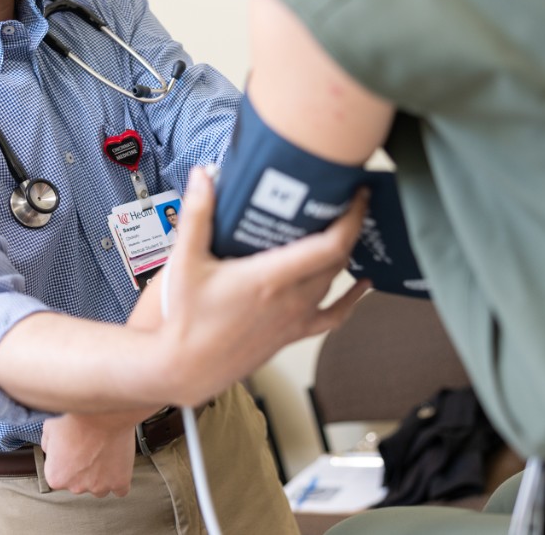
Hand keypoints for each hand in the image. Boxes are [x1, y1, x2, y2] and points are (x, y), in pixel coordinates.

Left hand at [40, 411, 137, 496]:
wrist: (104, 409)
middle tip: (89, 447)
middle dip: (83, 469)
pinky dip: (118, 479)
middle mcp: (76, 486)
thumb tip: (51, 449)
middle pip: (79, 484)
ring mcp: (99, 486)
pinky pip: (120, 490)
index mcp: (56, 476)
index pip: (59, 476)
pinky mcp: (120, 481)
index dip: (65, 461)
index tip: (73, 449)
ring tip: (104, 453)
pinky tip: (117, 465)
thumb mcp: (50, 427)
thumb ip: (47, 445)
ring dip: (100, 475)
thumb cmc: (77, 416)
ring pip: (99, 487)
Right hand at [152, 167, 371, 406]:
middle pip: (337, 259)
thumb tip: (203, 177)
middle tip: (342, 201)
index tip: (356, 196)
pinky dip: (352, 299)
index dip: (351, 218)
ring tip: (343, 229)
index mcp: (270, 278)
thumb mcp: (185, 261)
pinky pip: (333, 316)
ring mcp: (294, 319)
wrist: (183, 368)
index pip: (330, 245)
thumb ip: (197, 214)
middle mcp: (290, 300)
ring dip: (344, 254)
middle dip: (347, 227)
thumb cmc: (184, 320)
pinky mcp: (292, 334)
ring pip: (335, 281)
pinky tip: (362, 287)